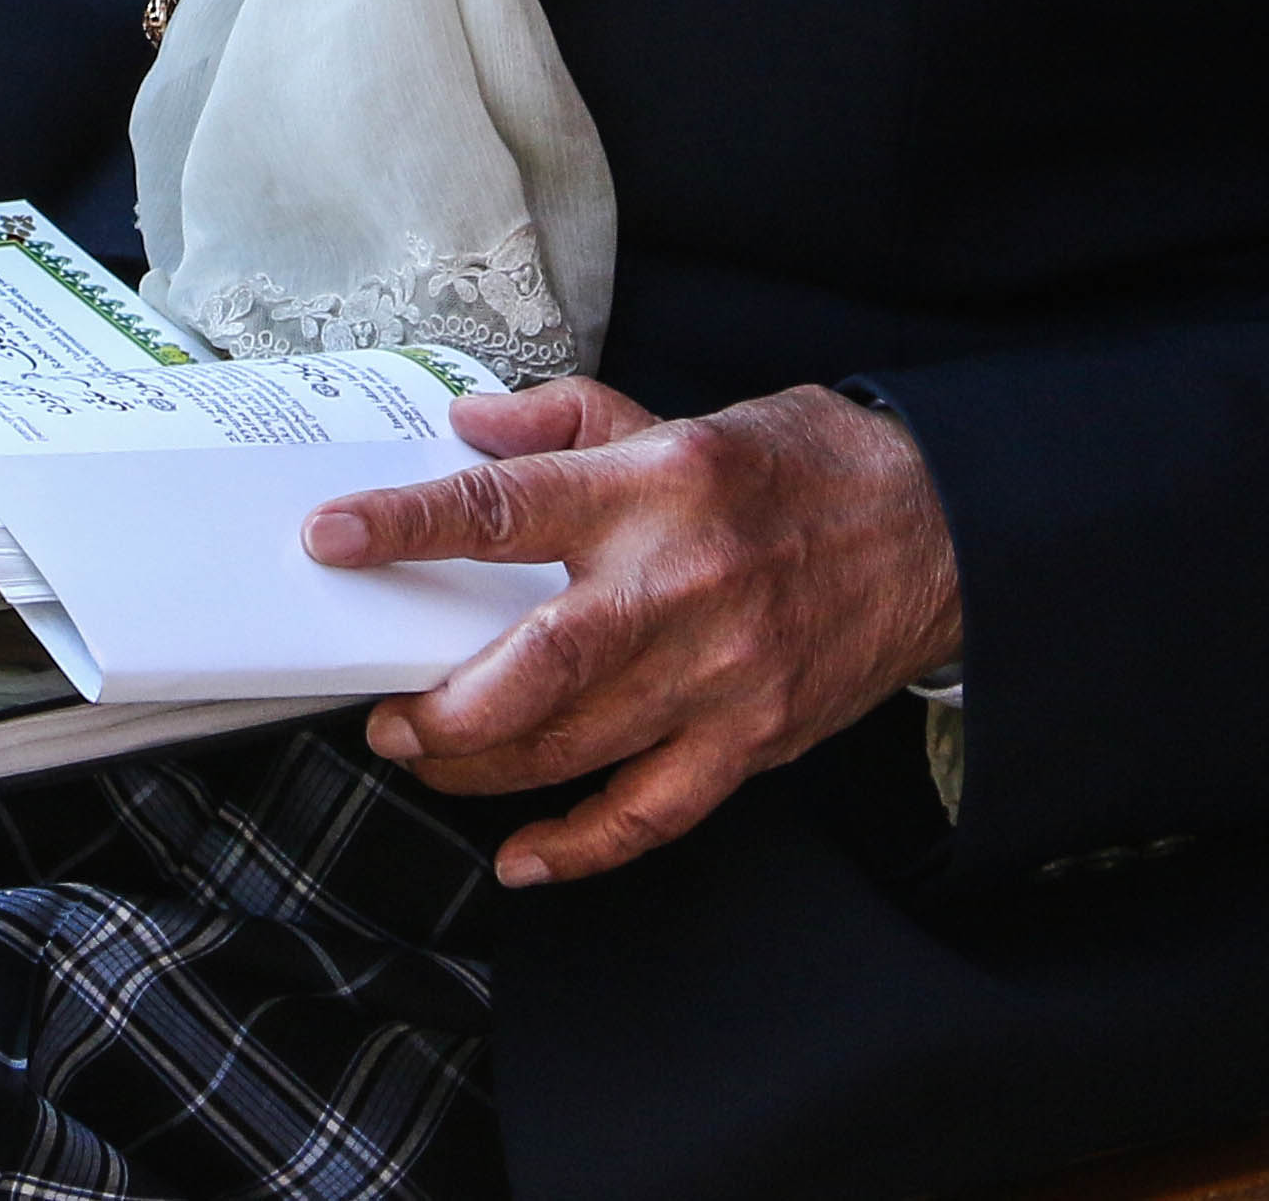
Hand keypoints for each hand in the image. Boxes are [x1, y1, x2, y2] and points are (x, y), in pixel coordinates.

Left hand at [304, 378, 963, 888]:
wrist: (937, 530)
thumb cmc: (793, 469)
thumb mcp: (672, 413)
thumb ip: (558, 418)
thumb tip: (460, 427)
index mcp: (648, 488)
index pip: (501, 507)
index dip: (407, 525)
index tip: (332, 539)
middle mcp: (679, 586)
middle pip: (536, 665)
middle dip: (444, 707)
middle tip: (385, 715)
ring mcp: (721, 674)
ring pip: (577, 748)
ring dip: (483, 769)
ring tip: (429, 758)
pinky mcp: (755, 739)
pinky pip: (653, 813)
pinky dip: (580, 845)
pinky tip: (524, 854)